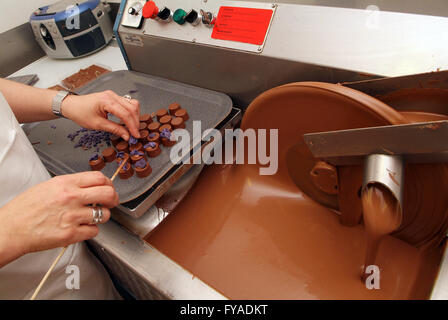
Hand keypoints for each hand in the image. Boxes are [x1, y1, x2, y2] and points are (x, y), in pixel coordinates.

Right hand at [0, 172, 117, 266]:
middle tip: (110, 202)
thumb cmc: (26, 209)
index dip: (108, 183)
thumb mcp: (48, 186)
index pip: (99, 178)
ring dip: (101, 216)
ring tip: (92, 217)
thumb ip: (71, 185)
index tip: (109, 188)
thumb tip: (91, 186)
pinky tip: (82, 228)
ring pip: (104, 215)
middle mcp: (71, 198)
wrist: (11, 228)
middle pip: (108, 194)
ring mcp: (72, 216)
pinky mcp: (71, 234)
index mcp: (65, 183)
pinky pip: (94, 231)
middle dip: (113, 199)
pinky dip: (90, 230)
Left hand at [61, 90, 140, 140]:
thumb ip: (114, 129)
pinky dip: (130, 112)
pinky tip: (128, 120)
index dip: (132, 126)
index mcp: (106, 101)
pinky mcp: (113, 97)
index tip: (135, 135)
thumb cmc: (80, 113)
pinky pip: (127, 103)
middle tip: (135, 133)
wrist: (71, 105)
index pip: (126, 114)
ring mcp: (113, 95)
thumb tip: (127, 135)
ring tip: (133, 127)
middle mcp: (112, 95)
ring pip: (132, 104)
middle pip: (132, 107)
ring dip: (135, 116)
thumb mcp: (97, 124)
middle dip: (135, 121)